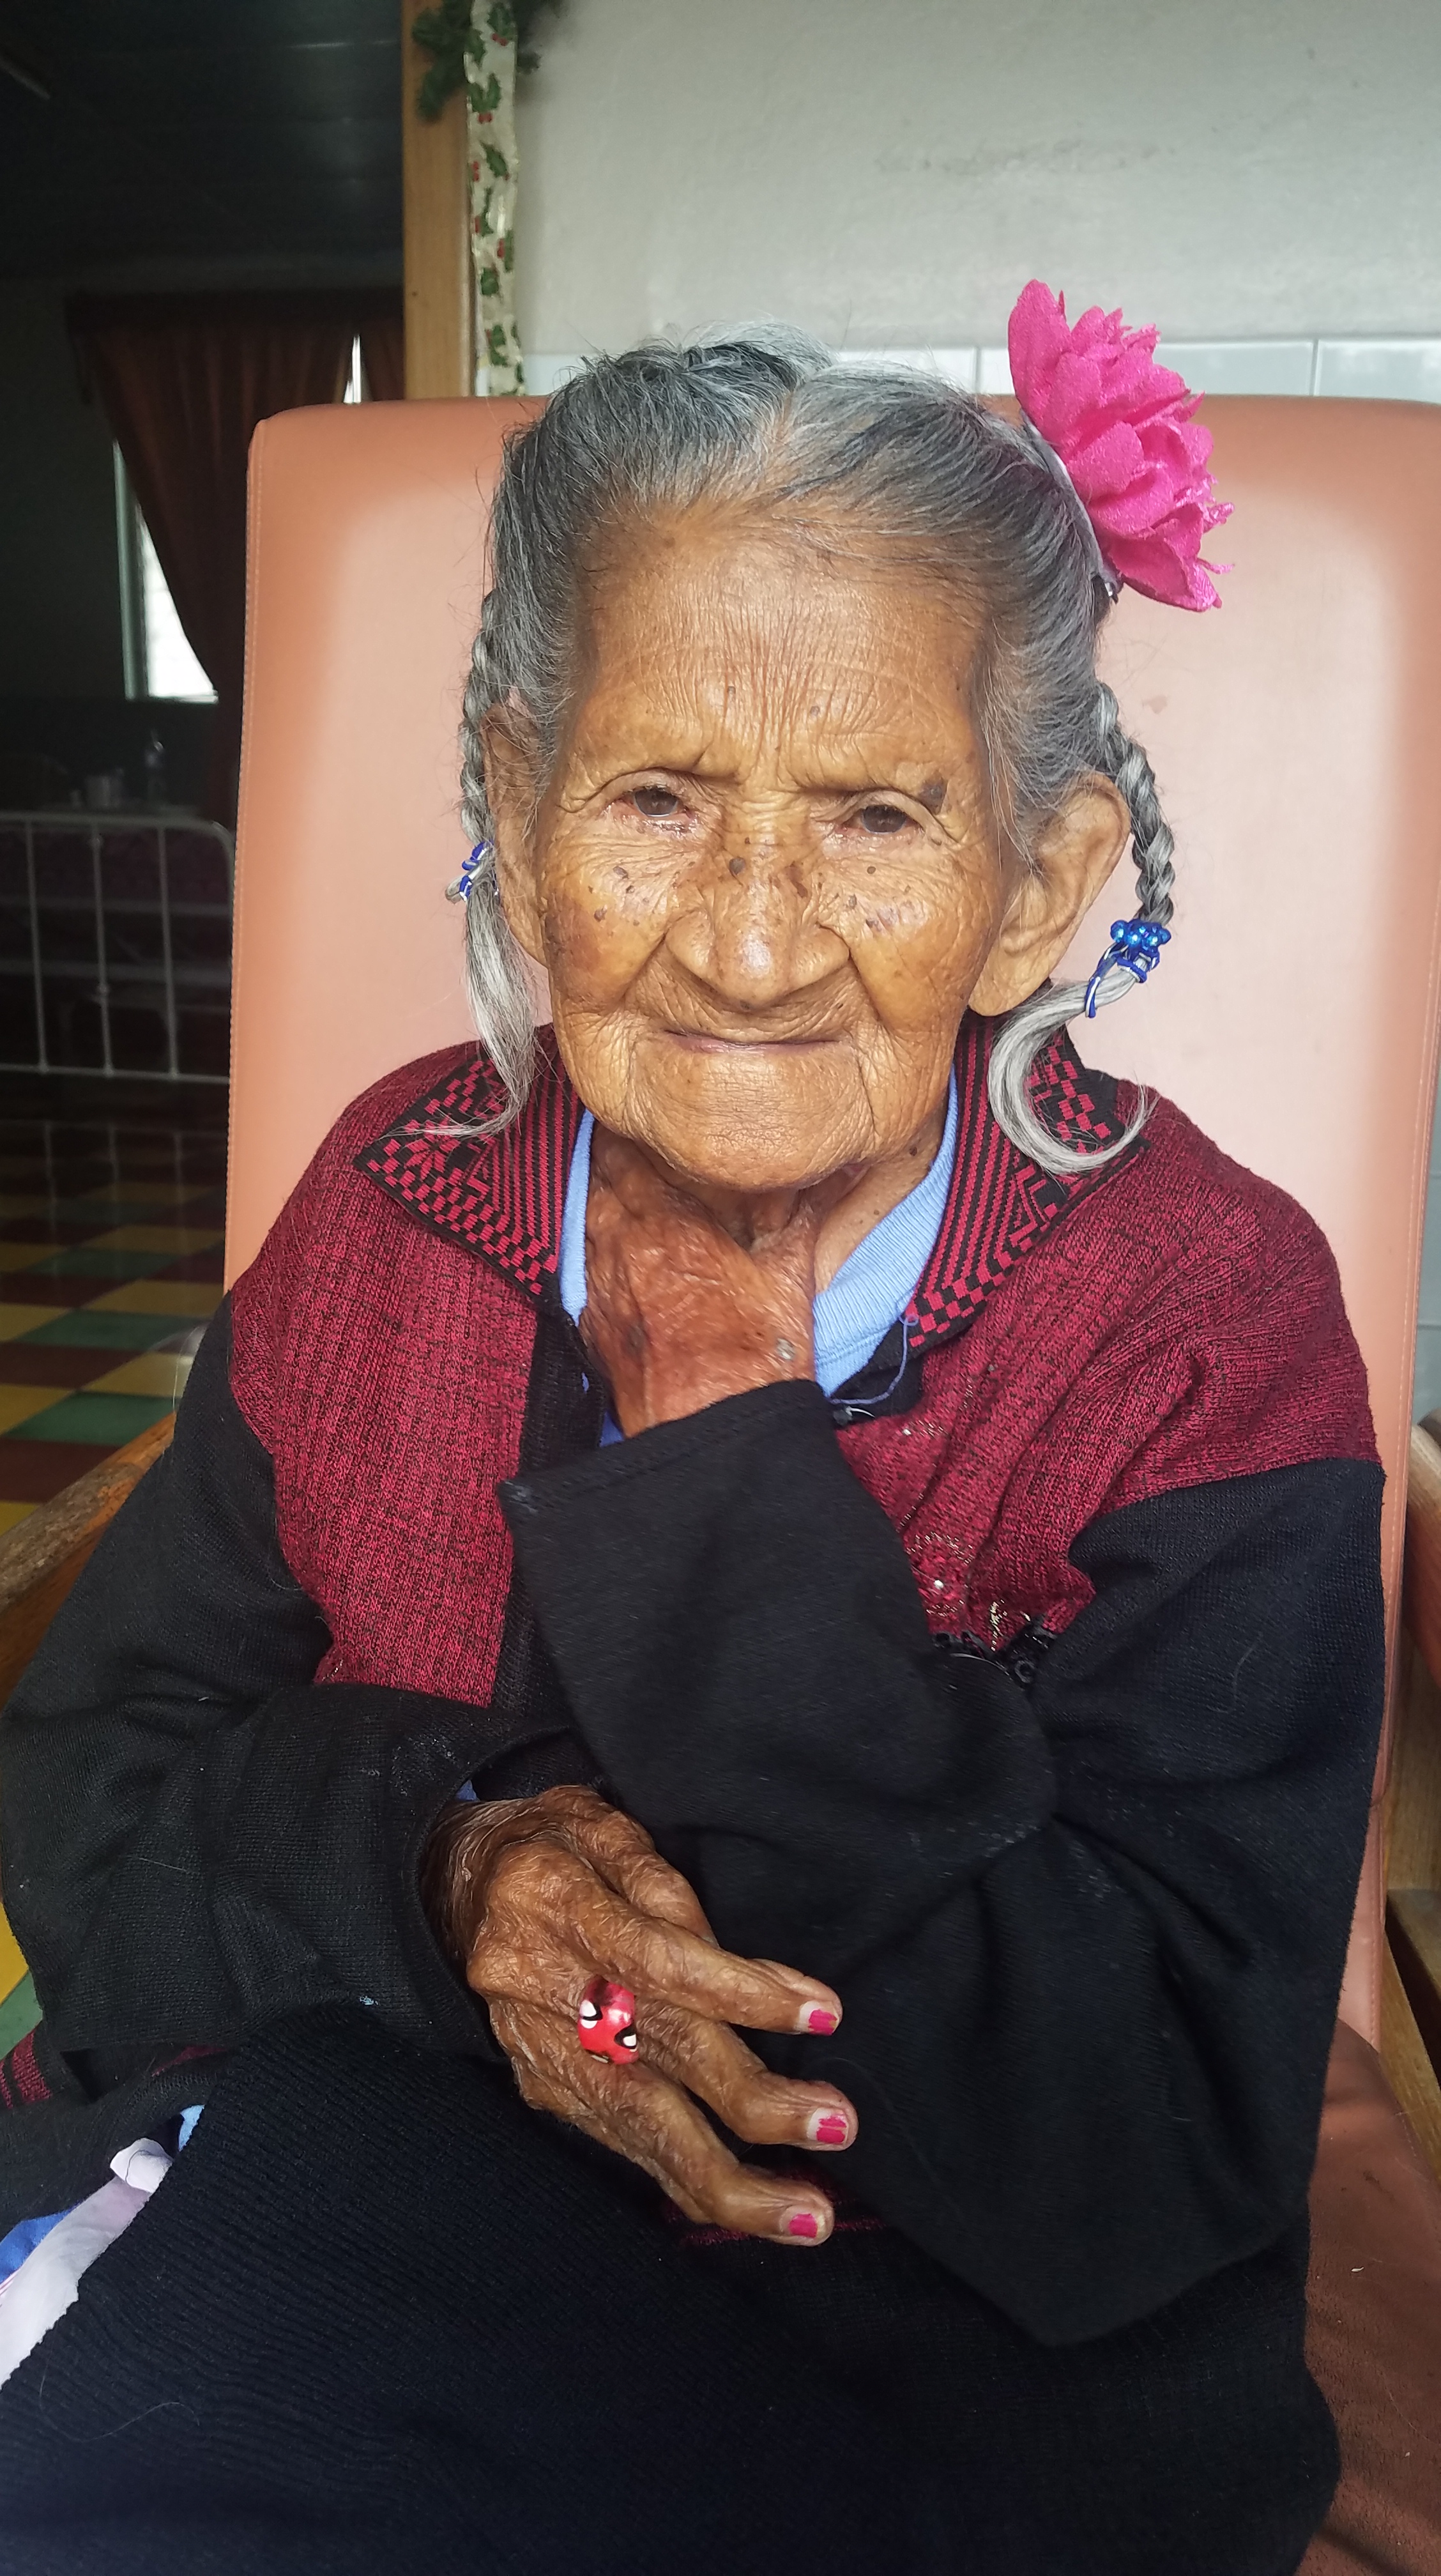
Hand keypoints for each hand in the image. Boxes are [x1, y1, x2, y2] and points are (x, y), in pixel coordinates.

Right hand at [424, 1783, 854, 2242]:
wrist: (452, 1885)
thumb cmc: (552, 1846)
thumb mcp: (605, 1827)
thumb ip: (670, 1892)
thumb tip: (750, 1976)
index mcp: (549, 1901)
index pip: (658, 1961)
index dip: (743, 1994)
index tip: (822, 2015)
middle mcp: (534, 1983)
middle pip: (653, 2057)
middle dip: (752, 2104)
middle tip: (837, 2126)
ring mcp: (534, 2047)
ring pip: (635, 2125)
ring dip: (727, 2179)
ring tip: (805, 2215)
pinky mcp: (541, 2085)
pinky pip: (617, 2139)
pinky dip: (682, 2178)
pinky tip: (743, 2206)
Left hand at [581, 1127, 854, 1432]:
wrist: (711, 1434)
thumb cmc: (755, 1359)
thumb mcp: (790, 1275)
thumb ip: (806, 1209)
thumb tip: (841, 1165)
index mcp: (667, 1223)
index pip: (627, 1149)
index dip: (634, 1127)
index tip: (649, 1116)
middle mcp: (620, 1245)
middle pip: (600, 1177)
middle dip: (616, 1156)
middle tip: (639, 1142)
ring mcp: (600, 1286)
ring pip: (588, 1218)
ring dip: (605, 1198)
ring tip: (631, 1189)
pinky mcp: (592, 1324)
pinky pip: (586, 1266)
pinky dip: (599, 1248)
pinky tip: (623, 1252)